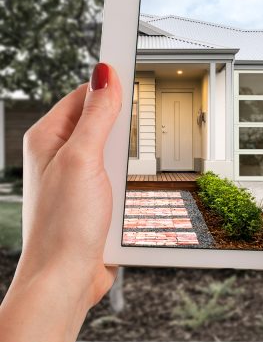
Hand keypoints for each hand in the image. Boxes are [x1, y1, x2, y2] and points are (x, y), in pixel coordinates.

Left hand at [0, 63, 121, 341]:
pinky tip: (129, 192)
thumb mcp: (84, 159)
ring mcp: (78, 177)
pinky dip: (131, 182)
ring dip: (128, 161)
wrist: (66, 279)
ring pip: (116, 150)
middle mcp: (60, 154)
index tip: (136, 62)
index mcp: (48, 137)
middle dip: (124, 129)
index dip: (110, 83)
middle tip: (129, 138)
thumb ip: (97, 115)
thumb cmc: (63, 225)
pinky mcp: (95, 198)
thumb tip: (103, 72)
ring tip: (123, 176)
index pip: (85, 93)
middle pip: (104, 120)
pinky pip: (121, 176)